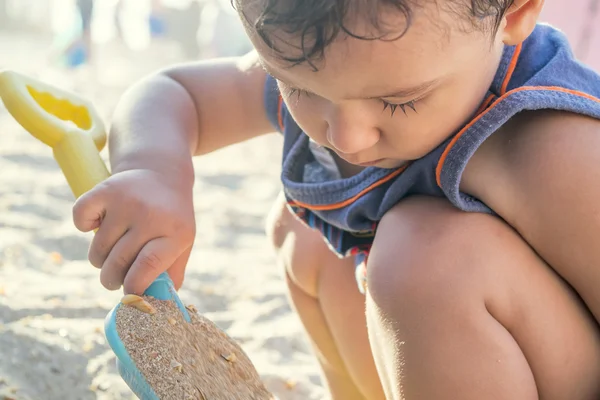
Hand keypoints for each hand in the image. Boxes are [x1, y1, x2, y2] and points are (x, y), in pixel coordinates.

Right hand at [72, 169, 195, 293]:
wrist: (162, 174)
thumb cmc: (171, 219)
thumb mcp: (182, 243)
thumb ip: (171, 274)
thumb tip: (156, 305)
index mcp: (176, 232)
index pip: (149, 265)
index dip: (134, 286)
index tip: (129, 294)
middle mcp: (151, 215)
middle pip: (118, 262)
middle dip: (112, 279)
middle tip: (114, 278)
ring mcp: (127, 201)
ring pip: (98, 249)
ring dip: (100, 258)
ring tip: (113, 249)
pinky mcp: (105, 189)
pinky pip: (80, 220)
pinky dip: (83, 225)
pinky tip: (101, 222)